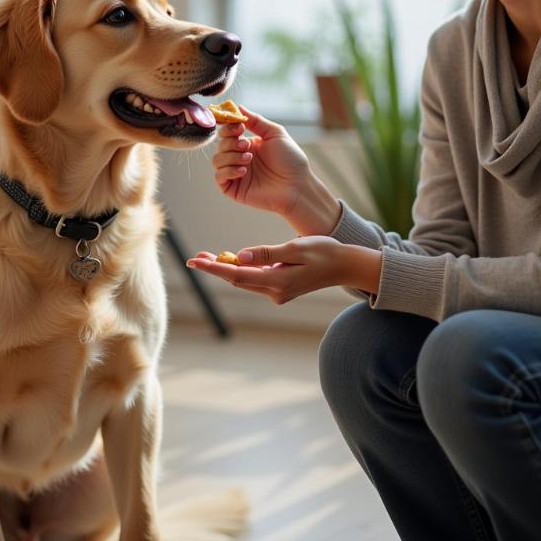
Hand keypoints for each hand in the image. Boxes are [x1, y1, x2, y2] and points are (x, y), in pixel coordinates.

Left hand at [186, 236, 381, 303]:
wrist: (346, 266)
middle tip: (195, 258)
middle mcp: (275, 291)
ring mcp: (278, 292)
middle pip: (237, 279)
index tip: (195, 262)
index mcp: (278, 282)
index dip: (213, 269)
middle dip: (215, 268)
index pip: (237, 275)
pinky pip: (255, 279)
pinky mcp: (281, 288)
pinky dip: (242, 269)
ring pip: (245, 279)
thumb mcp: (295, 248)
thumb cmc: (324, 252)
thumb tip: (239, 256)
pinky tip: (232, 259)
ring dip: (226, 268)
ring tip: (207, 256)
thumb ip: (266, 253)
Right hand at [213, 105, 313, 218]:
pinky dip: (228, 171)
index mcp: (248, 144)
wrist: (297, 185)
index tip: (240, 128)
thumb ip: (256, 120)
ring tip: (249, 159)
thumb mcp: (275, 133)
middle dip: (231, 142)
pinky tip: (244, 171)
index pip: (227, 133)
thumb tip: (238, 107)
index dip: (229, 128)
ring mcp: (235, 173)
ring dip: (231, 156)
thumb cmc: (291, 160)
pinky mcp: (233, 188)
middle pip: (220, 145)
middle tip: (247, 145)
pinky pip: (219, 176)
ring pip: (217, 160)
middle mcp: (239, 158)